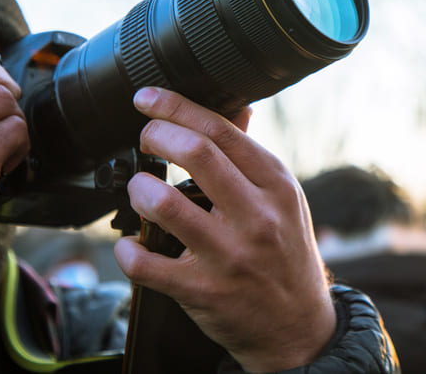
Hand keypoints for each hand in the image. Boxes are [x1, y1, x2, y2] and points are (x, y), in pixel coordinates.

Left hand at [114, 87, 335, 371]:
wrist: (299, 326)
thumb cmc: (287, 254)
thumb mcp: (283, 200)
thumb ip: (253, 156)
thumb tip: (237, 109)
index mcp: (276, 185)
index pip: (223, 131)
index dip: (177, 106)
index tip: (148, 98)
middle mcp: (257, 215)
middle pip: (196, 152)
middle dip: (156, 135)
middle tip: (144, 139)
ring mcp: (230, 254)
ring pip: (165, 204)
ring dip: (139, 189)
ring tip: (139, 190)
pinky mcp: (203, 290)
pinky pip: (146, 263)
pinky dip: (127, 249)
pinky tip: (132, 243)